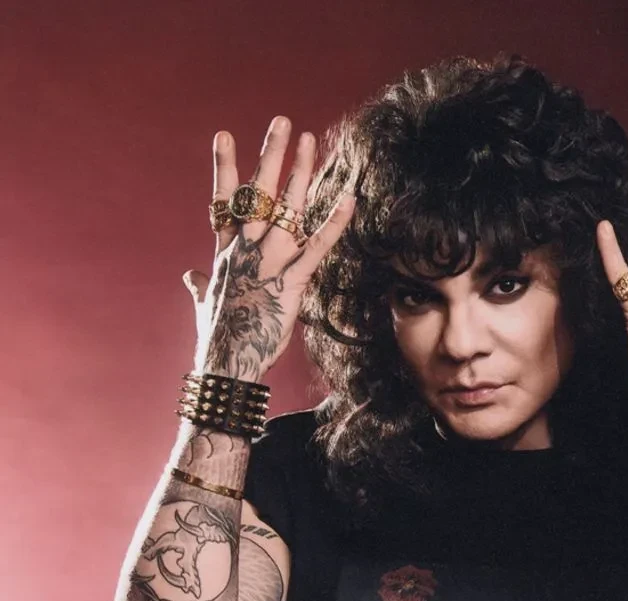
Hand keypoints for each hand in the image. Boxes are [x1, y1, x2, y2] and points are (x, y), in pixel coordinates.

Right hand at [182, 116, 355, 381]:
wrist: (225, 363)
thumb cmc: (216, 338)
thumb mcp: (204, 304)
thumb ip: (198, 285)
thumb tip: (188, 277)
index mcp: (225, 252)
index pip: (224, 201)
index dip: (225, 167)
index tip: (224, 134)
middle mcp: (245, 249)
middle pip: (257, 193)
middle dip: (270, 155)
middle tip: (282, 121)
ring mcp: (268, 263)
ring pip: (286, 209)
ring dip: (300, 173)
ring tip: (309, 140)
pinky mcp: (291, 282)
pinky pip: (317, 247)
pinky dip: (334, 223)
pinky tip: (349, 200)